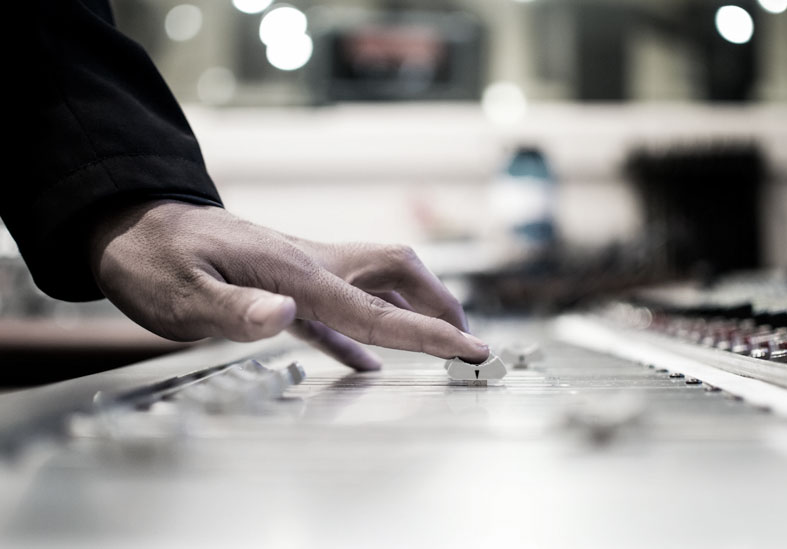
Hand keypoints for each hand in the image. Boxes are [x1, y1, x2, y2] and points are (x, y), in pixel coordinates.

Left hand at [88, 200, 488, 369]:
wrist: (133, 224)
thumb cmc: (153, 260)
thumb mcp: (180, 294)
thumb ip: (235, 309)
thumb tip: (287, 314)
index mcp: (295, 272)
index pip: (375, 309)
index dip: (427, 332)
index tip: (470, 348)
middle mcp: (309, 265)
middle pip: (396, 273)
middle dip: (437, 304)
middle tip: (465, 338)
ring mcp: (301, 270)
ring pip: (376, 282)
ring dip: (412, 308)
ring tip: (437, 338)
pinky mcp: (284, 282)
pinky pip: (339, 308)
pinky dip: (363, 333)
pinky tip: (367, 358)